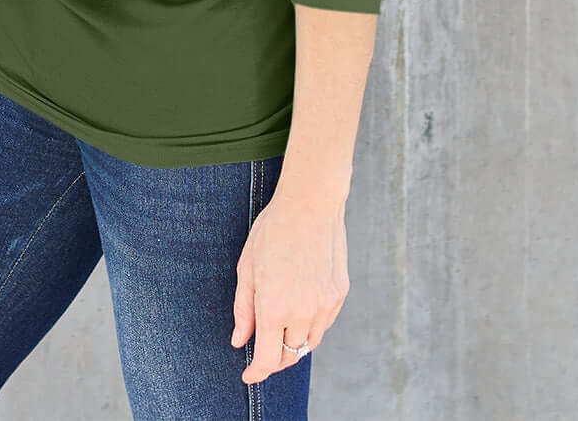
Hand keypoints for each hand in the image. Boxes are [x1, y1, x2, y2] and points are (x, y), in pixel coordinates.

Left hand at [229, 181, 350, 383]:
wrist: (311, 203)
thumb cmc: (273, 231)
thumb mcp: (247, 267)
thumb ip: (243, 309)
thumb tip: (238, 341)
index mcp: (273, 308)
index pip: (267, 360)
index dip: (256, 373)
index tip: (248, 375)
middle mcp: (302, 313)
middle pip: (289, 356)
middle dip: (273, 359)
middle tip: (261, 350)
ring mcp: (324, 305)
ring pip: (309, 344)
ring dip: (293, 344)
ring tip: (280, 328)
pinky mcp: (339, 295)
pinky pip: (324, 324)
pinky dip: (310, 326)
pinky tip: (300, 308)